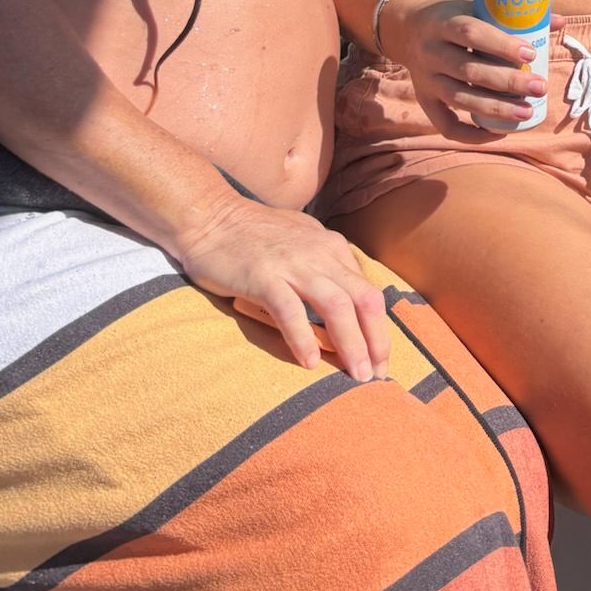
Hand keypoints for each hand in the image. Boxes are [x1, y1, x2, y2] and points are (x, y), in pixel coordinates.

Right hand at [172, 190, 389, 380]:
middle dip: (376, 340)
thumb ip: (324, 266)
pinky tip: (309, 363)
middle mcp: (320, 254)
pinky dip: (303, 337)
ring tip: (356, 375)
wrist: (210, 215)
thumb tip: (344, 299)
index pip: (368, 292)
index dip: (380, 329)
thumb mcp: (302, 242)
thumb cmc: (254, 234)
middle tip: (377, 375)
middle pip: (363, 300)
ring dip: (351, 343)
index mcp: (332, 248)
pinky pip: (290, 310)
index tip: (380, 360)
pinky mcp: (263, 276)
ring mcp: (293, 264)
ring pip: (336, 305)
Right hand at [380, 0, 554, 138]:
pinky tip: (499, 133)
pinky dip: (471, 134)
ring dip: (495, 109)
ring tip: (527, 113)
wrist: (406, 28)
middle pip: (469, 71)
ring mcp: (425, 79)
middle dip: (507, 81)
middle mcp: (430, 52)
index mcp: (443, 22)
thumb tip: (560, 21)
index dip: (500, 44)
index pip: (471, 33)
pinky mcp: (424, 100)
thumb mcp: (475, 4)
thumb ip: (512, 14)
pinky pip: (446, 124)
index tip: (531, 52)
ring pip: (460, 99)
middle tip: (539, 87)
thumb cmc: (452, 15)